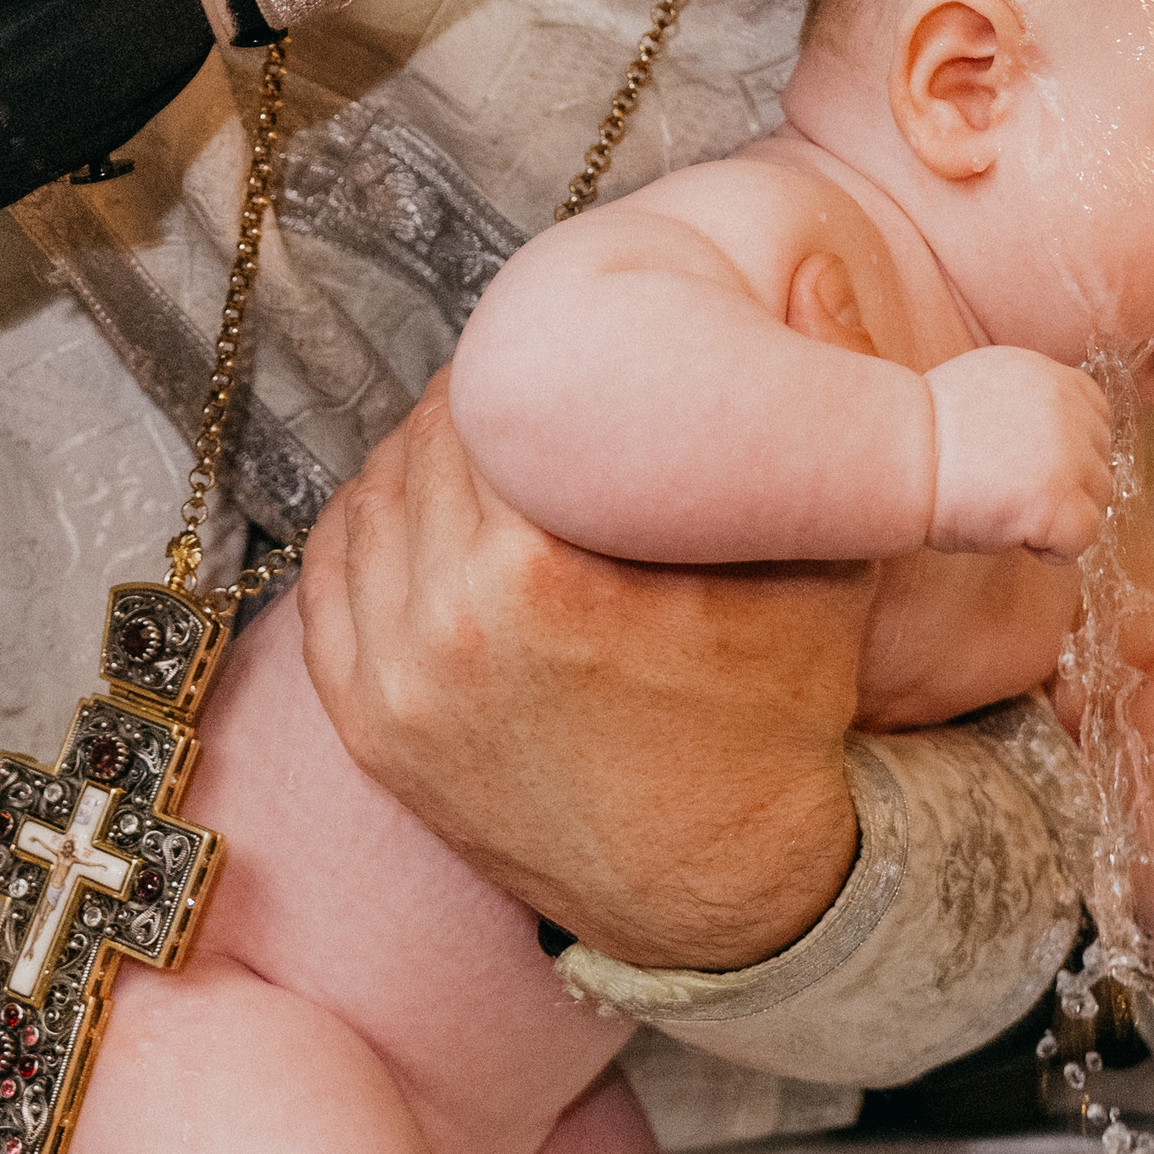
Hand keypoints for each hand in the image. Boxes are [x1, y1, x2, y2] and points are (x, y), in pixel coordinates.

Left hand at [299, 370, 865, 969]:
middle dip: (483, 411)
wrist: (718, 883)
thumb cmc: (775, 715)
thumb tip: (814, 270)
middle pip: (429, 444)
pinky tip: (430, 518)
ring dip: (423, 464)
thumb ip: (817, 411)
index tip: (564, 356)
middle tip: (535, 400)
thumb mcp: (822, 564)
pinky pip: (331, 582)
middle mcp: (445, 625)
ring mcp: (393, 684)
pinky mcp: (368, 728)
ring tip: (493, 456)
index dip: (531, 367)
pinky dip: (370, 533)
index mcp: (544, 572)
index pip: (495, 403)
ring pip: (372, 501)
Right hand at [923, 346, 1111, 559]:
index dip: (1068, 448)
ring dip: (1060, 515)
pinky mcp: (1060, 500)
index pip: (1095, 414)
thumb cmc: (921, 434)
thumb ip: (1028, 406)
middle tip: (1011, 494)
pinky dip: (1054, 548)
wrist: (895, 456)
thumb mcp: (984, 390)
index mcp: (1049, 376)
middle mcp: (1068, 408)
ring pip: (1097, 498)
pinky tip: (1015, 536)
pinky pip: (1083, 536)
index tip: (1028, 466)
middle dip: (1065, 483)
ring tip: (1008, 514)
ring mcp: (1069, 454)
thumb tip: (1053, 442)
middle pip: (1099, 458)